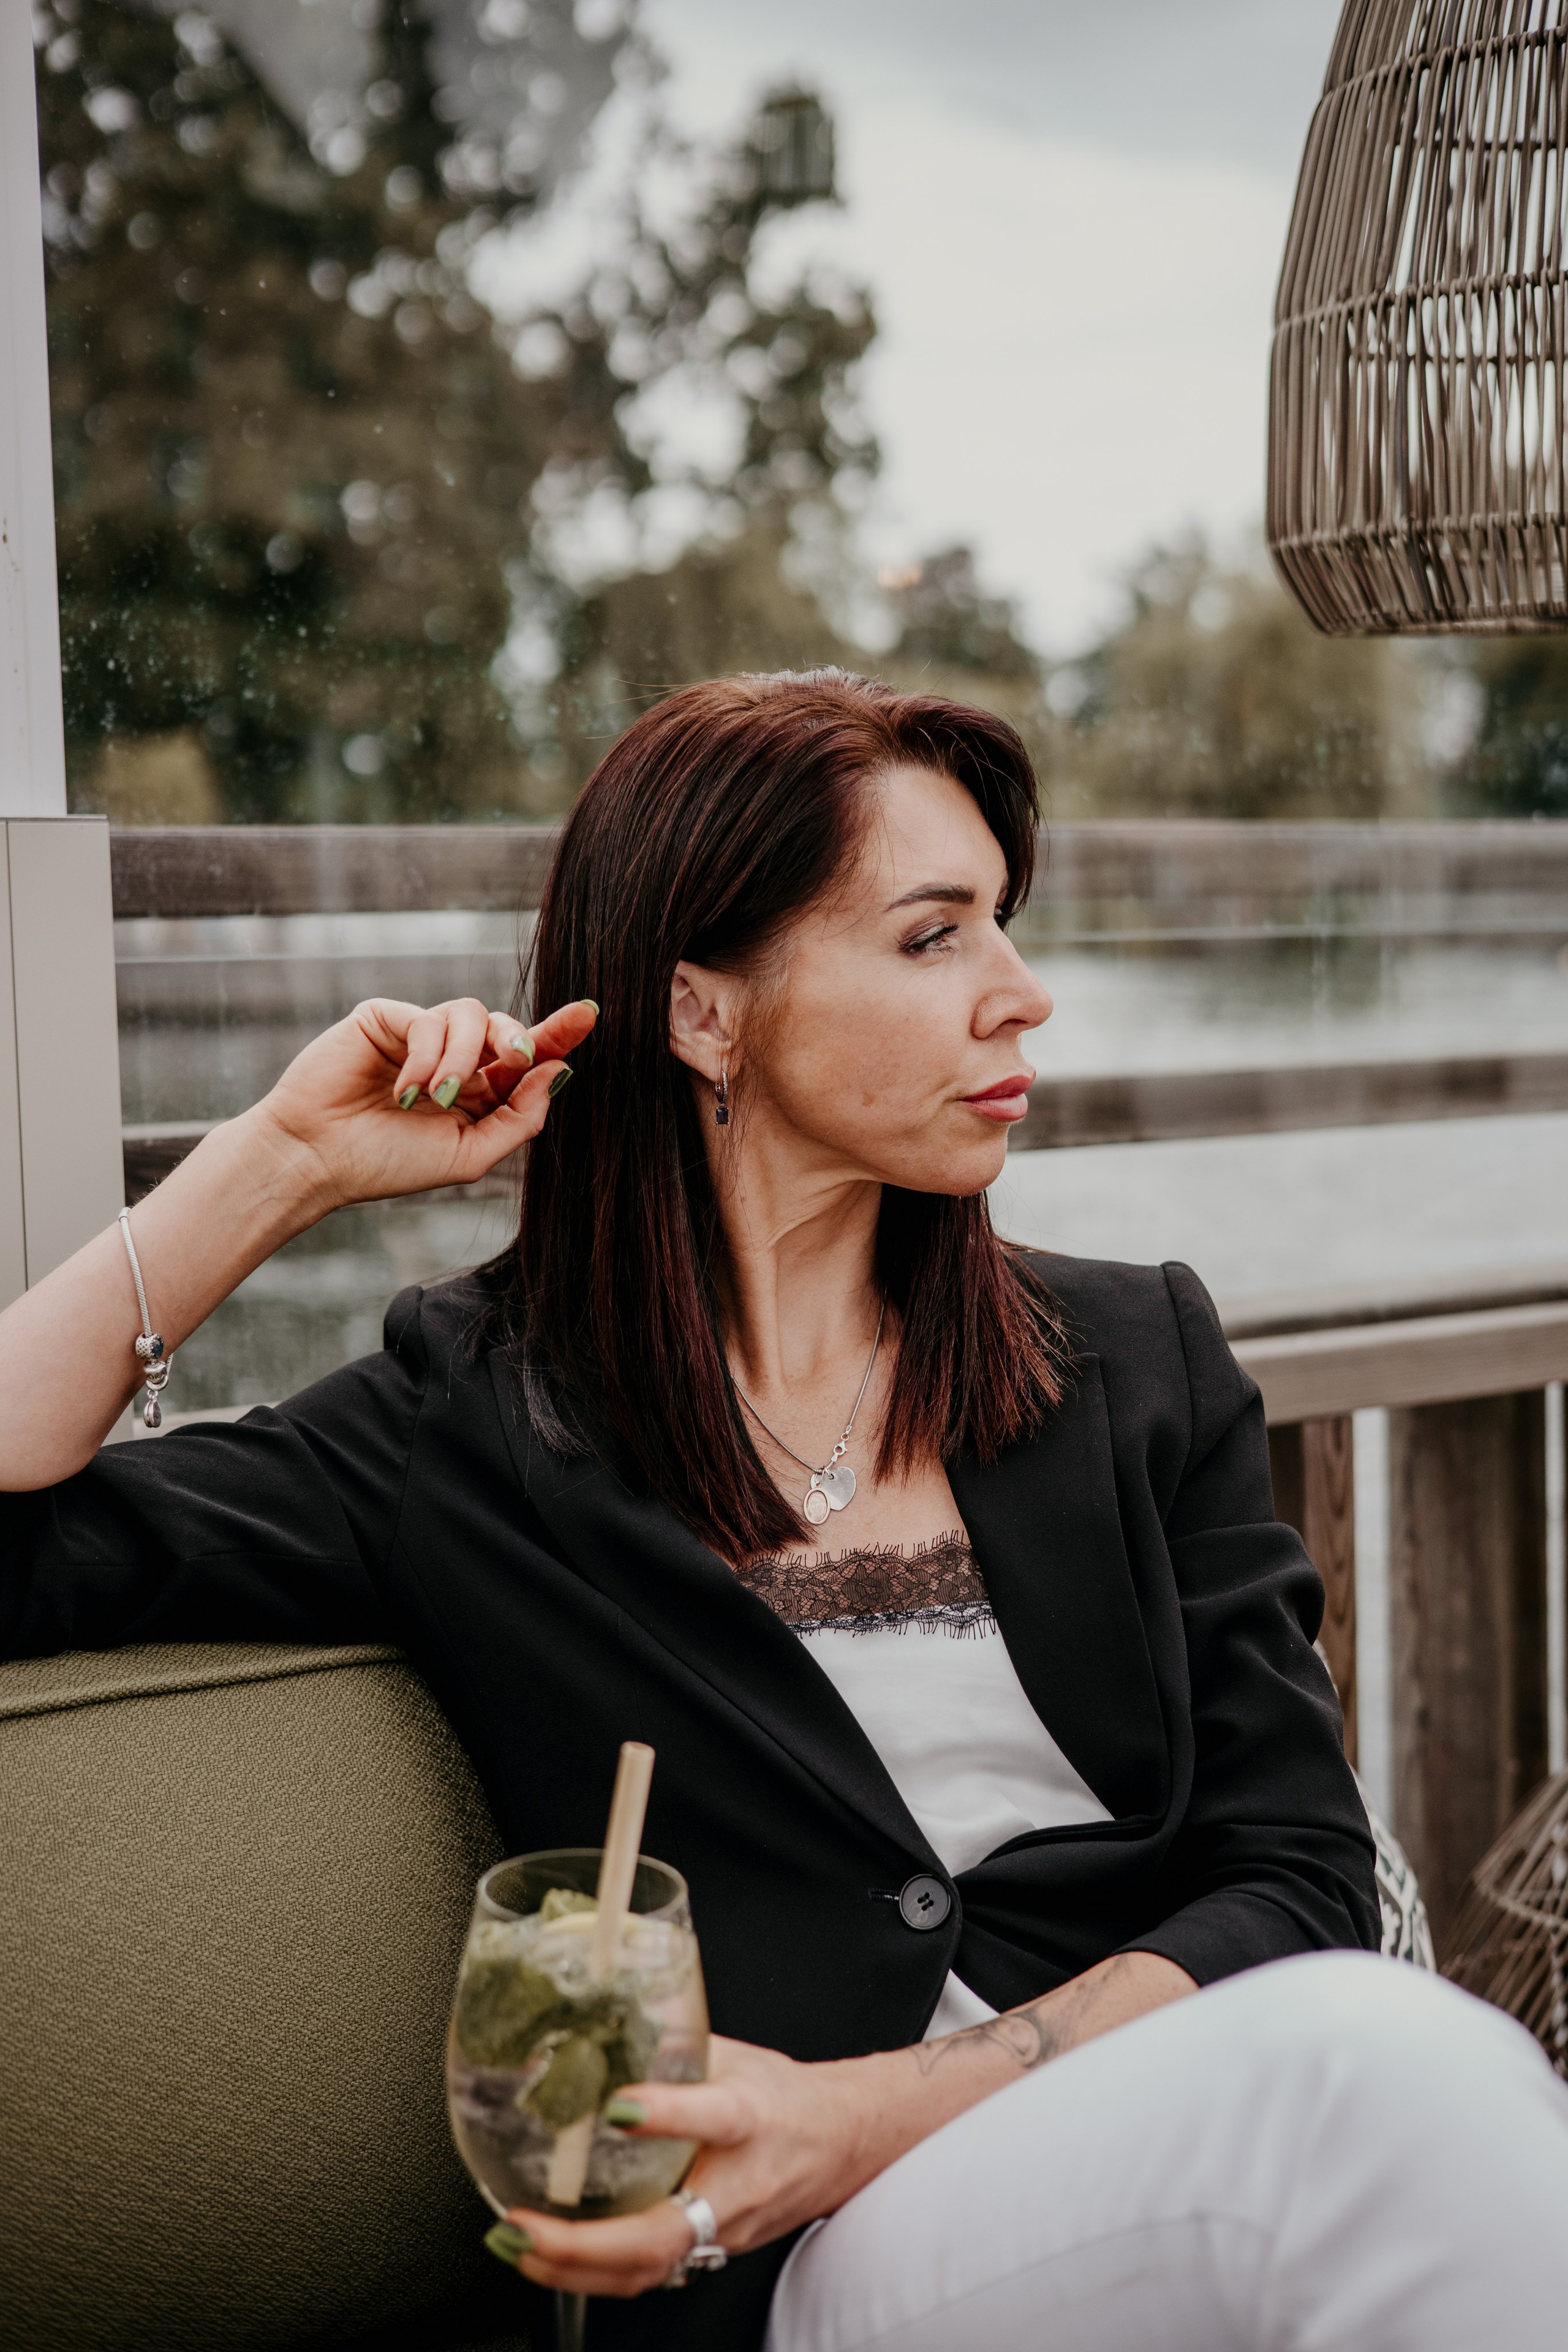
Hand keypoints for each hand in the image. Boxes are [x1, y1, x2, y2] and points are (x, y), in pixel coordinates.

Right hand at [249, 994, 596, 1212]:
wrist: (319, 1159)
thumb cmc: (386, 1164)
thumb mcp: (469, 1155)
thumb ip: (519, 1118)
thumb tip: (560, 1072)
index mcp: (478, 1092)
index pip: (527, 1057)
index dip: (558, 1034)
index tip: (590, 1013)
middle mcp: (453, 1058)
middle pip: (506, 1025)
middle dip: (519, 1039)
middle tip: (514, 1062)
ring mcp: (420, 1036)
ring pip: (471, 1013)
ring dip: (464, 1057)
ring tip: (437, 1097)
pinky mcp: (387, 1019)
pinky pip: (429, 1019)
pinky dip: (426, 1057)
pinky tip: (404, 1091)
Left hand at [499, 2036, 874, 2298]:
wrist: (844, 2144)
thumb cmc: (785, 2097)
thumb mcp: (734, 2054)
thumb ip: (672, 2043)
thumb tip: (599, 2023)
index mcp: (749, 2117)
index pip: (713, 2116)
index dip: (664, 2113)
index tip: (615, 2108)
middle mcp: (739, 2184)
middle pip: (664, 2232)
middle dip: (585, 2244)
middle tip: (526, 2228)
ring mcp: (728, 2230)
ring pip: (652, 2269)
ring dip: (577, 2270)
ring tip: (521, 2250)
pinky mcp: (717, 2252)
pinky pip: (653, 2275)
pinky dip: (596, 2275)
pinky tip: (553, 2262)